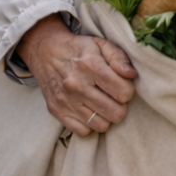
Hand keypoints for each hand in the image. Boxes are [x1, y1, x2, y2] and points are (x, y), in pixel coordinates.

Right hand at [18, 14, 136, 135]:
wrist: (44, 52)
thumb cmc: (78, 49)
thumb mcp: (101, 44)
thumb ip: (120, 58)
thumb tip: (132, 75)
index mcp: (90, 66)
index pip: (123, 92)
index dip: (129, 91)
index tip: (123, 86)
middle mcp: (76, 85)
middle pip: (115, 112)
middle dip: (121, 106)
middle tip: (114, 97)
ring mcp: (65, 101)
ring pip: (101, 125)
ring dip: (106, 117)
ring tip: (103, 104)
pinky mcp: (56, 111)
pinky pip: (82, 131)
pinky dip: (90, 124)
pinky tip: (90, 111)